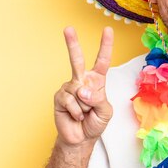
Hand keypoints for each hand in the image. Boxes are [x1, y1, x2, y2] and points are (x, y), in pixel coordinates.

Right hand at [53, 26, 113, 147]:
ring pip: (80, 92)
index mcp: (97, 81)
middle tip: (68, 28)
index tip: (107, 30)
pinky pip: (71, 101)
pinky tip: (75, 116)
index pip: (102, 60)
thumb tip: (81, 90)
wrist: (81, 138)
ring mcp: (69, 88)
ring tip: (84, 113)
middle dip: (72, 43)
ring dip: (85, 107)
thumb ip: (98, 98)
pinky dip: (76, 112)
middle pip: (76, 59)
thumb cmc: (95, 122)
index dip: (105, 45)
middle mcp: (82, 80)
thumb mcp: (105, 111)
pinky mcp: (59, 97)